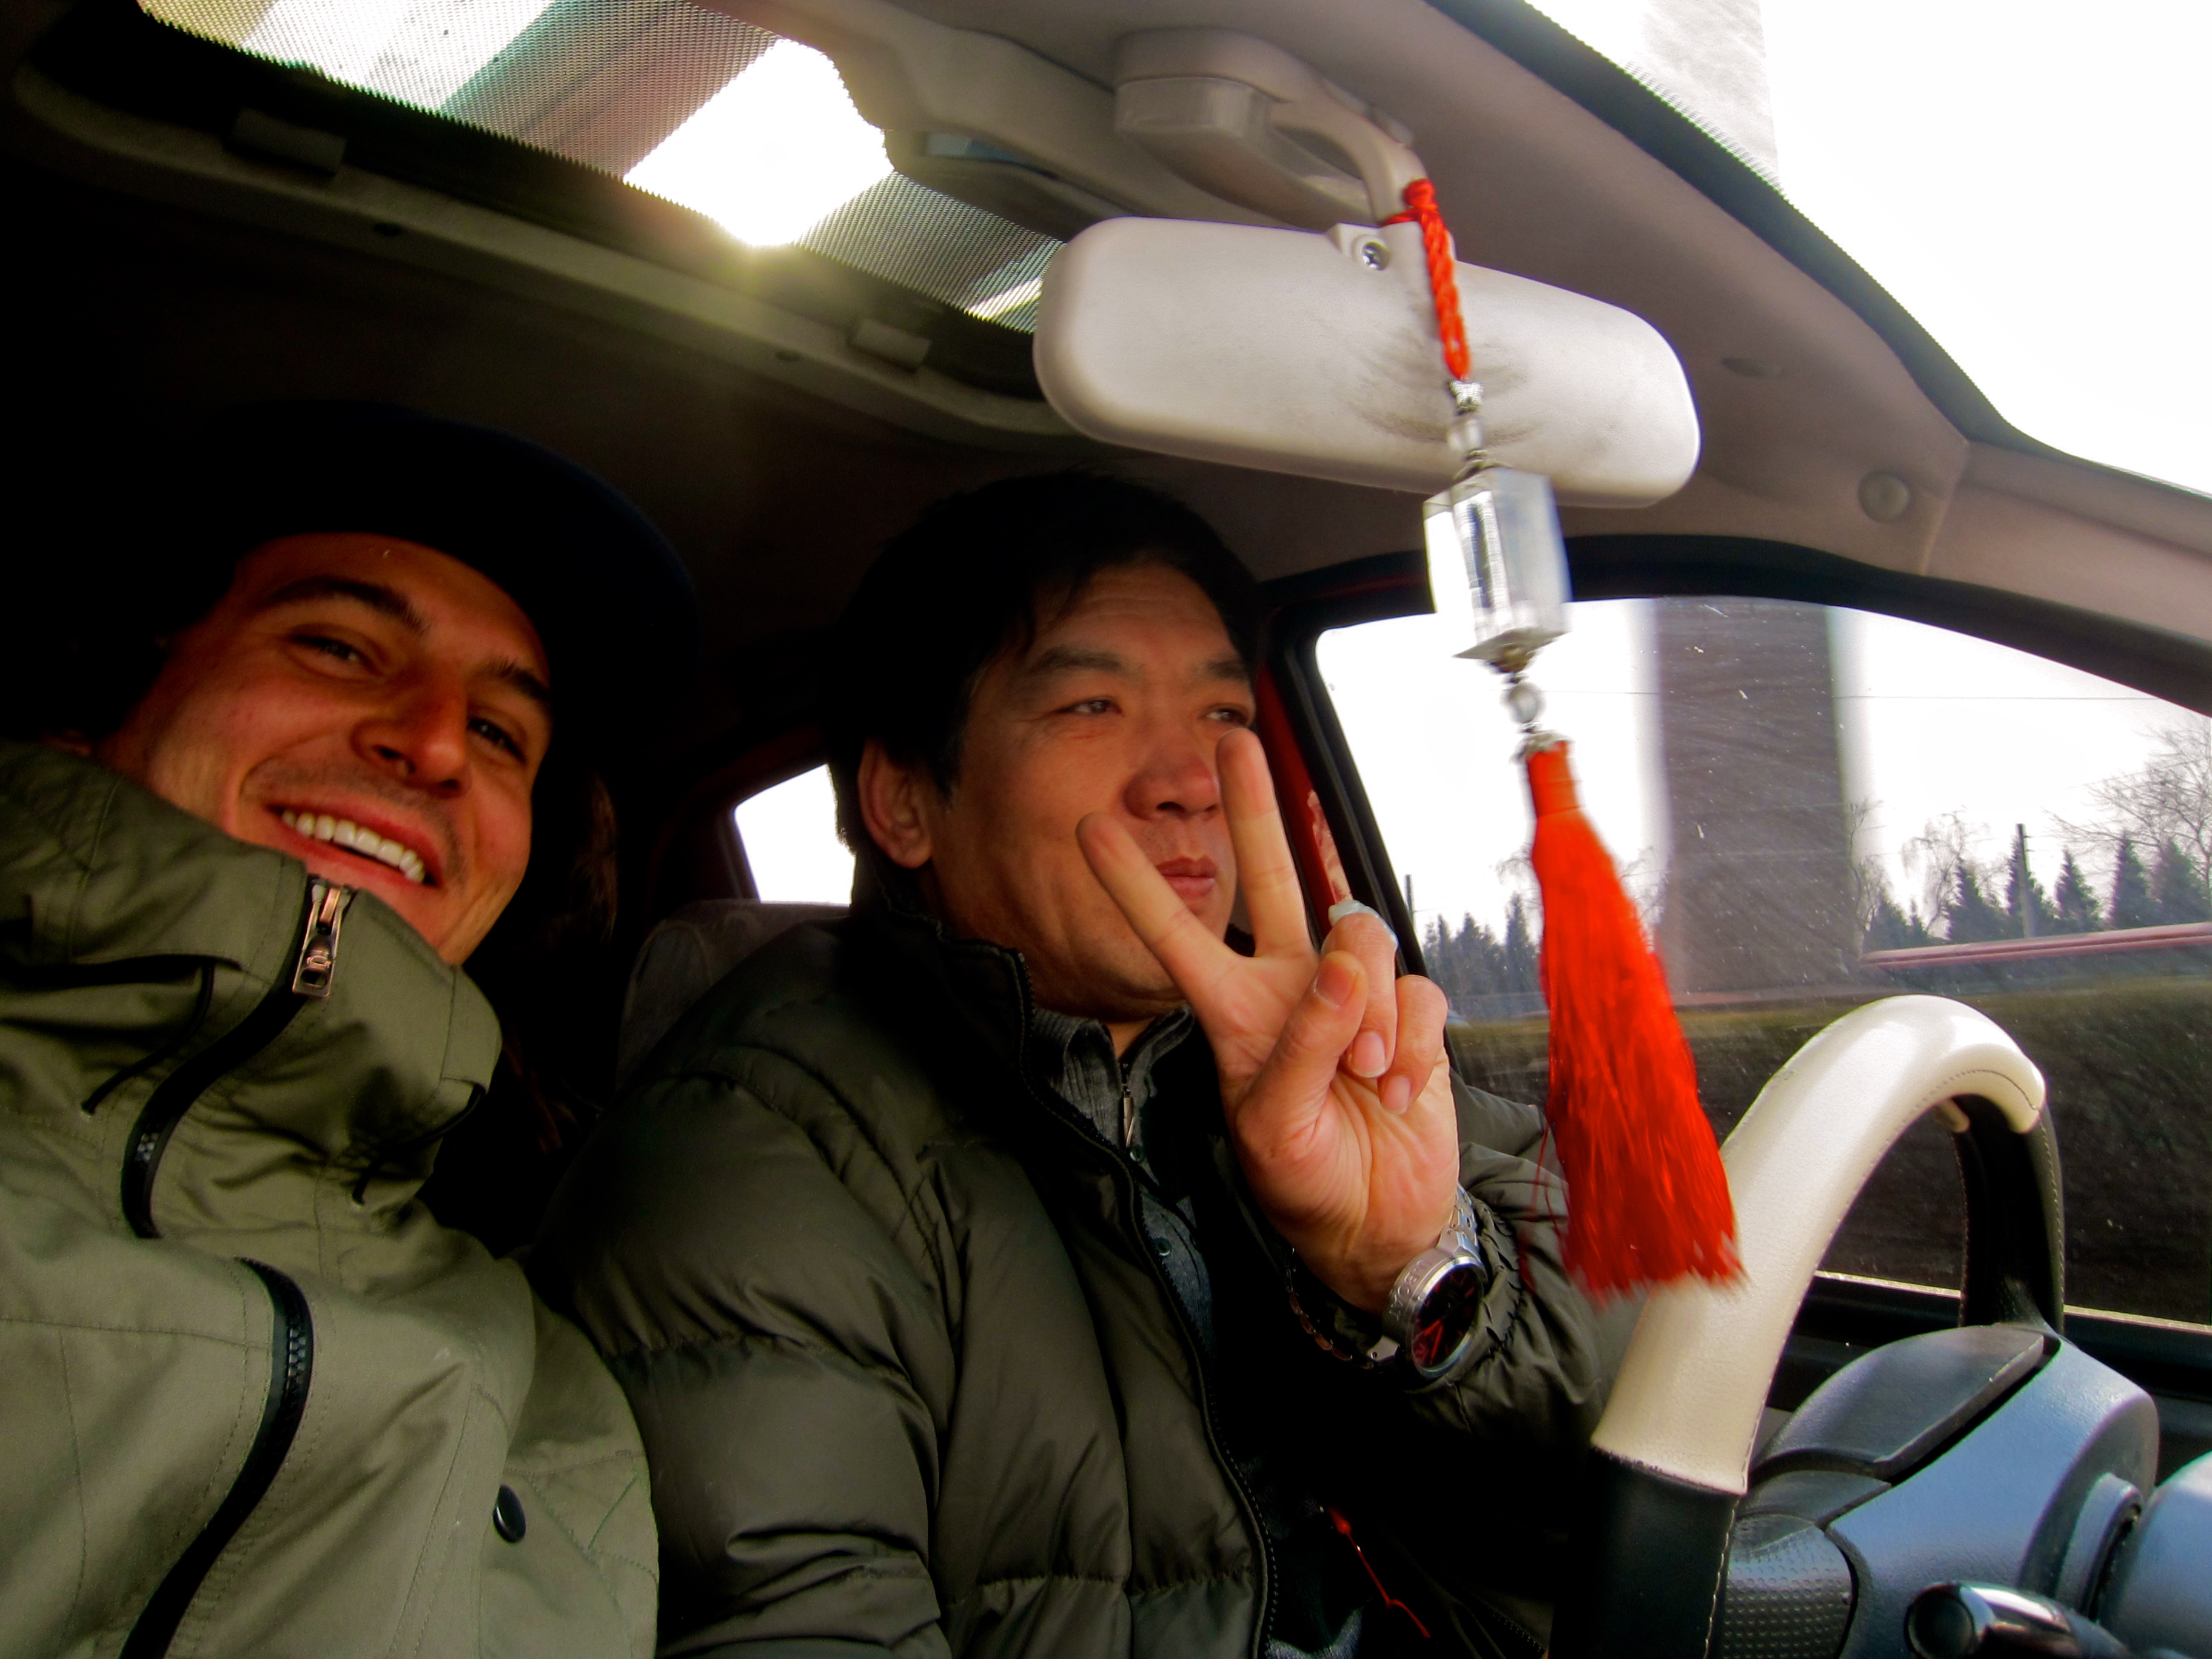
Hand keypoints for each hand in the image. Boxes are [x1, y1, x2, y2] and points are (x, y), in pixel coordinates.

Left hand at [1077, 728, 1461, 1311]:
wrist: (1382, 1222)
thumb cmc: (1307, 1180)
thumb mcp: (1275, 1128)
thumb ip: (1302, 1045)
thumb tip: (1340, 968)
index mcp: (1233, 1012)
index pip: (1175, 936)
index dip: (1135, 885)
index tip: (1089, 827)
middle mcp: (1288, 987)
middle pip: (1269, 879)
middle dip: (1252, 810)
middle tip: (1233, 741)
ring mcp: (1352, 995)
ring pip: (1360, 937)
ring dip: (1365, 1007)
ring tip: (1362, 1076)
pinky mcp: (1408, 1012)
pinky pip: (1415, 992)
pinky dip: (1409, 1041)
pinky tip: (1396, 1085)